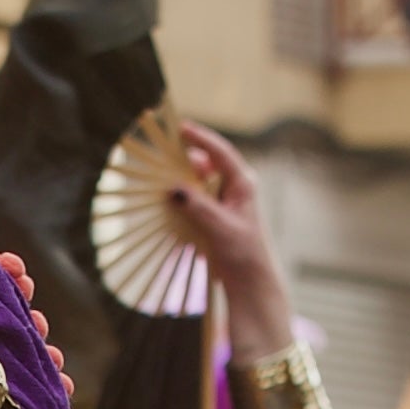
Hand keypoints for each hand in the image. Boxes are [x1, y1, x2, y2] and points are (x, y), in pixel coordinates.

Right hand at [166, 124, 297, 348]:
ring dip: (179, 178)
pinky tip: (166, 202)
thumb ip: (198, 207)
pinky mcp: (212, 212)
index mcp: (242, 183)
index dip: (200, 138)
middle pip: (205, 162)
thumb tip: (173, 189)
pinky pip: (193, 196)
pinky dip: (180, 196)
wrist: (249, 280)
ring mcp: (222, 198)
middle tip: (162, 155)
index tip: (181, 128)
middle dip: (183, 158)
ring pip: (197, 179)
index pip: (220, 152)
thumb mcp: (220, 229)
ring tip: (159, 179)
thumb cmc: (242, 253)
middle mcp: (233, 186)